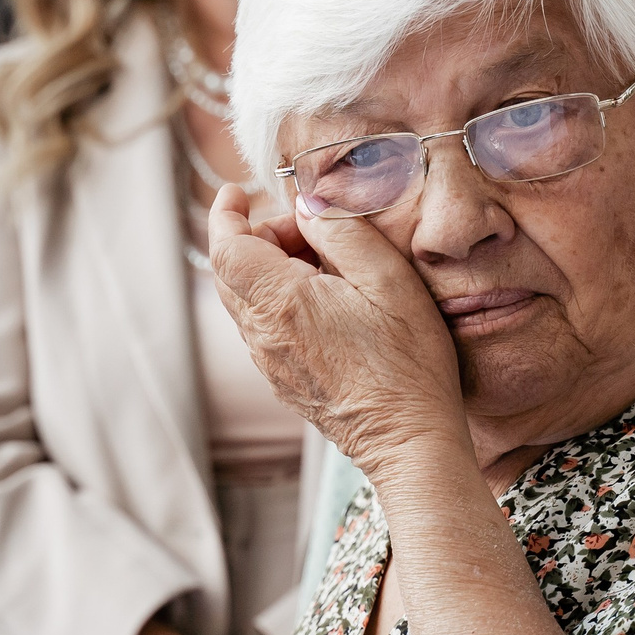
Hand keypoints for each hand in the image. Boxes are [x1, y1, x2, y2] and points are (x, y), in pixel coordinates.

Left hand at [207, 183, 465, 475]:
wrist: (409, 441)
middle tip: (313, 230)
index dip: (225, 213)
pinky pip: (264, 327)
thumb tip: (307, 208)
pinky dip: (280, 301)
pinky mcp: (283, 381)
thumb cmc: (409, 363)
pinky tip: (328, 304)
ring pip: (246, 300)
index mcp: (282, 302)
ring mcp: (270, 363)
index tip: (235, 193)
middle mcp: (263, 335)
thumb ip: (342, 232)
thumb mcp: (389, 279)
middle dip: (260, 237)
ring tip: (329, 267)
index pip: (226, 246)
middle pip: (231, 271)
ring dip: (272, 271)